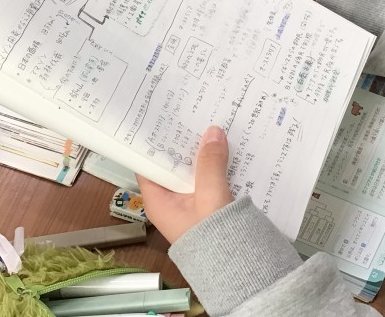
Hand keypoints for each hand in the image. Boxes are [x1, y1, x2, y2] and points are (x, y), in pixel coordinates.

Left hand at [137, 126, 233, 243]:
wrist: (237, 268)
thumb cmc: (214, 240)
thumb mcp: (211, 196)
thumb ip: (211, 163)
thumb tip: (213, 132)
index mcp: (158, 201)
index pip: (147, 164)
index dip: (153, 143)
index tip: (163, 121)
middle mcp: (169, 202)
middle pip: (171, 165)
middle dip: (182, 144)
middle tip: (191, 118)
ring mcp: (188, 205)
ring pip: (191, 172)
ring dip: (200, 154)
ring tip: (210, 129)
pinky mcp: (205, 207)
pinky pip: (206, 180)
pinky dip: (213, 167)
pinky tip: (225, 152)